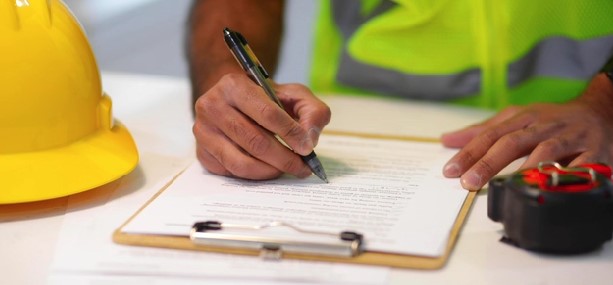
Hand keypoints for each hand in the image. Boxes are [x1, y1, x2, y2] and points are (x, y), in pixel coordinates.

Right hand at [193, 73, 330, 179]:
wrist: (234, 103)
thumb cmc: (266, 100)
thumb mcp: (294, 95)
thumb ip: (312, 111)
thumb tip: (310, 139)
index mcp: (234, 85)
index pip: (267, 113)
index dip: (290, 133)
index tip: (307, 148)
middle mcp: (212, 106)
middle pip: (255, 141)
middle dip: (284, 158)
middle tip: (302, 167)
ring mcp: (203, 131)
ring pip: (241, 162)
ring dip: (270, 170)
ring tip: (286, 169)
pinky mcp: (202, 153)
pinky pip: (231, 172)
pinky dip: (254, 175)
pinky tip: (267, 168)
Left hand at [441, 98, 612, 190]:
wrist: (602, 111)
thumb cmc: (552, 120)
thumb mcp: (517, 119)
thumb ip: (483, 131)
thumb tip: (447, 139)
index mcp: (524, 118)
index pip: (491, 135)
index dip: (470, 152)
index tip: (450, 170)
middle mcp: (545, 126)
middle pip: (513, 142)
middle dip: (489, 162)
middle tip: (469, 182)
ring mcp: (571, 138)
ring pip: (546, 151)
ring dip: (525, 168)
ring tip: (507, 185)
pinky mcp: (595, 152)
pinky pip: (582, 165)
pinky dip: (568, 176)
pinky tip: (551, 186)